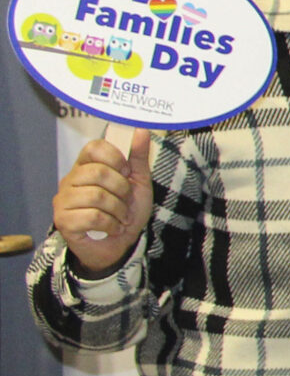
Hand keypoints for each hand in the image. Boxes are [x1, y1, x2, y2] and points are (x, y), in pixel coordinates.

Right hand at [53, 130, 153, 273]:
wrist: (120, 245)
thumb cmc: (126, 212)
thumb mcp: (138, 182)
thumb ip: (138, 157)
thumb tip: (141, 130)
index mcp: (85, 167)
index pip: (94, 147)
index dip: (115, 158)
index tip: (126, 173)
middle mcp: (70, 181)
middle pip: (97, 173)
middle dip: (121, 189)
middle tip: (125, 201)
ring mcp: (63, 201)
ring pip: (96, 196)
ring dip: (118, 209)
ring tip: (120, 217)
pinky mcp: (63, 221)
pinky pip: (93, 217)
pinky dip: (111, 224)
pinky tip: (112, 228)